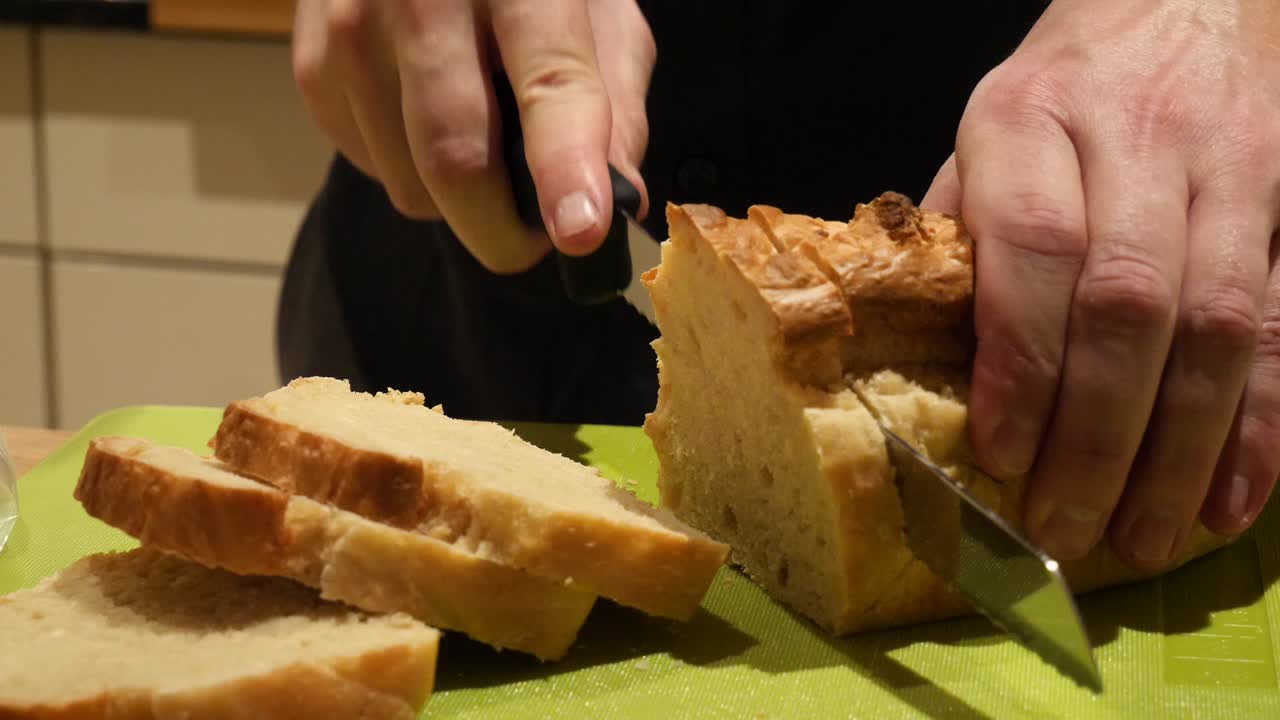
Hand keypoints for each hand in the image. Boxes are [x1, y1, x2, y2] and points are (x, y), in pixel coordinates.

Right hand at [291, 0, 654, 272]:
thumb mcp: (598, 12)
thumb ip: (616, 101)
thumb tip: (619, 200)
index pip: (549, 85)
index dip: (565, 166)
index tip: (579, 231)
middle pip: (455, 158)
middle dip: (504, 230)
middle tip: (539, 234)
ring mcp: (352, 28)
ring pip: (410, 184)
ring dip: (458, 201)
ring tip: (483, 143)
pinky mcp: (312, 63)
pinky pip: (373, 168)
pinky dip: (412, 171)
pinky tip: (428, 115)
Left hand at [923, 0, 1279, 570]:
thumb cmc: (1065, 88)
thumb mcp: (985, 131)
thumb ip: (961, 234)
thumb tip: (927, 365)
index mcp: (1030, 119)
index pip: (1032, 248)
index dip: (1022, 360)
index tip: (1004, 451)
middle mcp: (1138, 139)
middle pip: (1129, 301)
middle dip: (1099, 431)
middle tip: (1066, 524)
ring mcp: (1232, 169)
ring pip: (1217, 324)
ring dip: (1183, 449)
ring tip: (1146, 537)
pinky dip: (1263, 422)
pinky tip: (1233, 497)